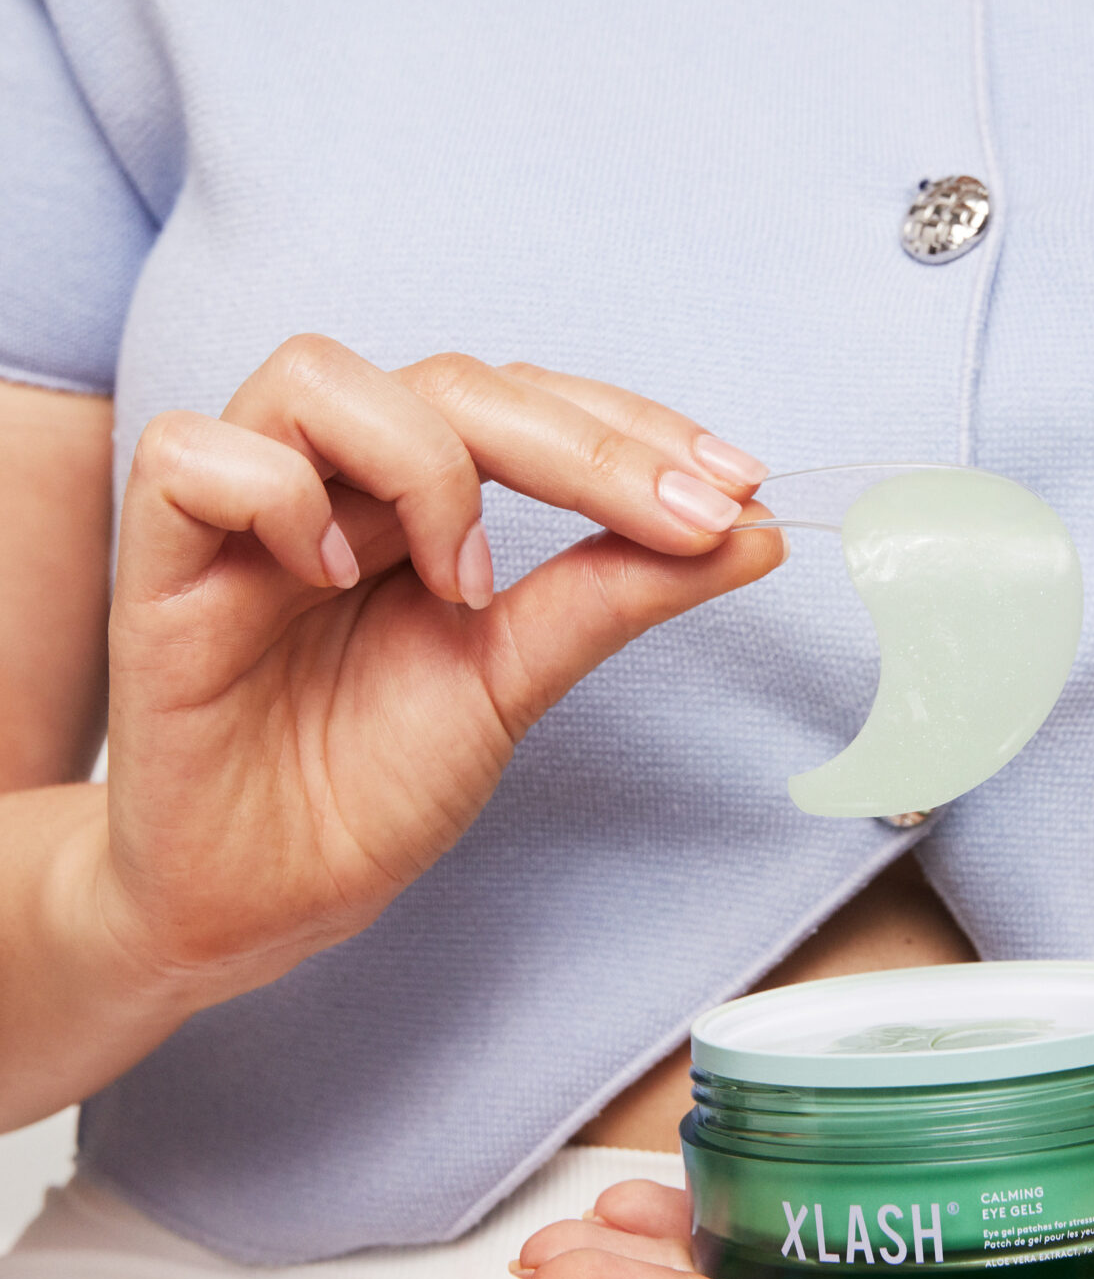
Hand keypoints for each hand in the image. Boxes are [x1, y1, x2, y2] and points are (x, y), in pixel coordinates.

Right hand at [97, 337, 781, 1001]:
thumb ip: (616, 595)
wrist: (260, 904)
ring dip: (424, 463)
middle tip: (674, 514)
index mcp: (414, 496)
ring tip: (464, 583)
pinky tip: (333, 575)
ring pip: (317, 374)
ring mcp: (241, 514)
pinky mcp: (156, 563)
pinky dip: (277, 496)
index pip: (525, 400)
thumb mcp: (514, 679)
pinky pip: (190, 454)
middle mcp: (332, 481)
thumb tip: (753, 530)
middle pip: (449, 377)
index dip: (630, 427)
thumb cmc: (364, 786)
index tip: (734, 483)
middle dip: (582, 441)